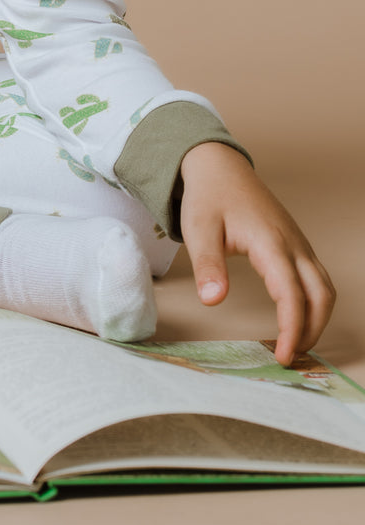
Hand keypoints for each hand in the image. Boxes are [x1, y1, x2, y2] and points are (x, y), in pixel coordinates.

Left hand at [178, 143, 336, 365]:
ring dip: (317, 319)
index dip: (292, 329)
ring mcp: (299, 244)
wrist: (220, 168)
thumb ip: (207, 266)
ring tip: (294, 343)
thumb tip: (213, 301)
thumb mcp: (199, 230)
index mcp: (271, 243)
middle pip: (321, 295)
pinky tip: (295, 316)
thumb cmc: (209, 198)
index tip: (283, 356)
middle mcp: (293, 244)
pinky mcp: (296, 244)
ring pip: (325, 288)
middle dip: (312, 331)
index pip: (292, 295)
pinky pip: (317, 278)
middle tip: (290, 356)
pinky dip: (314, 303)